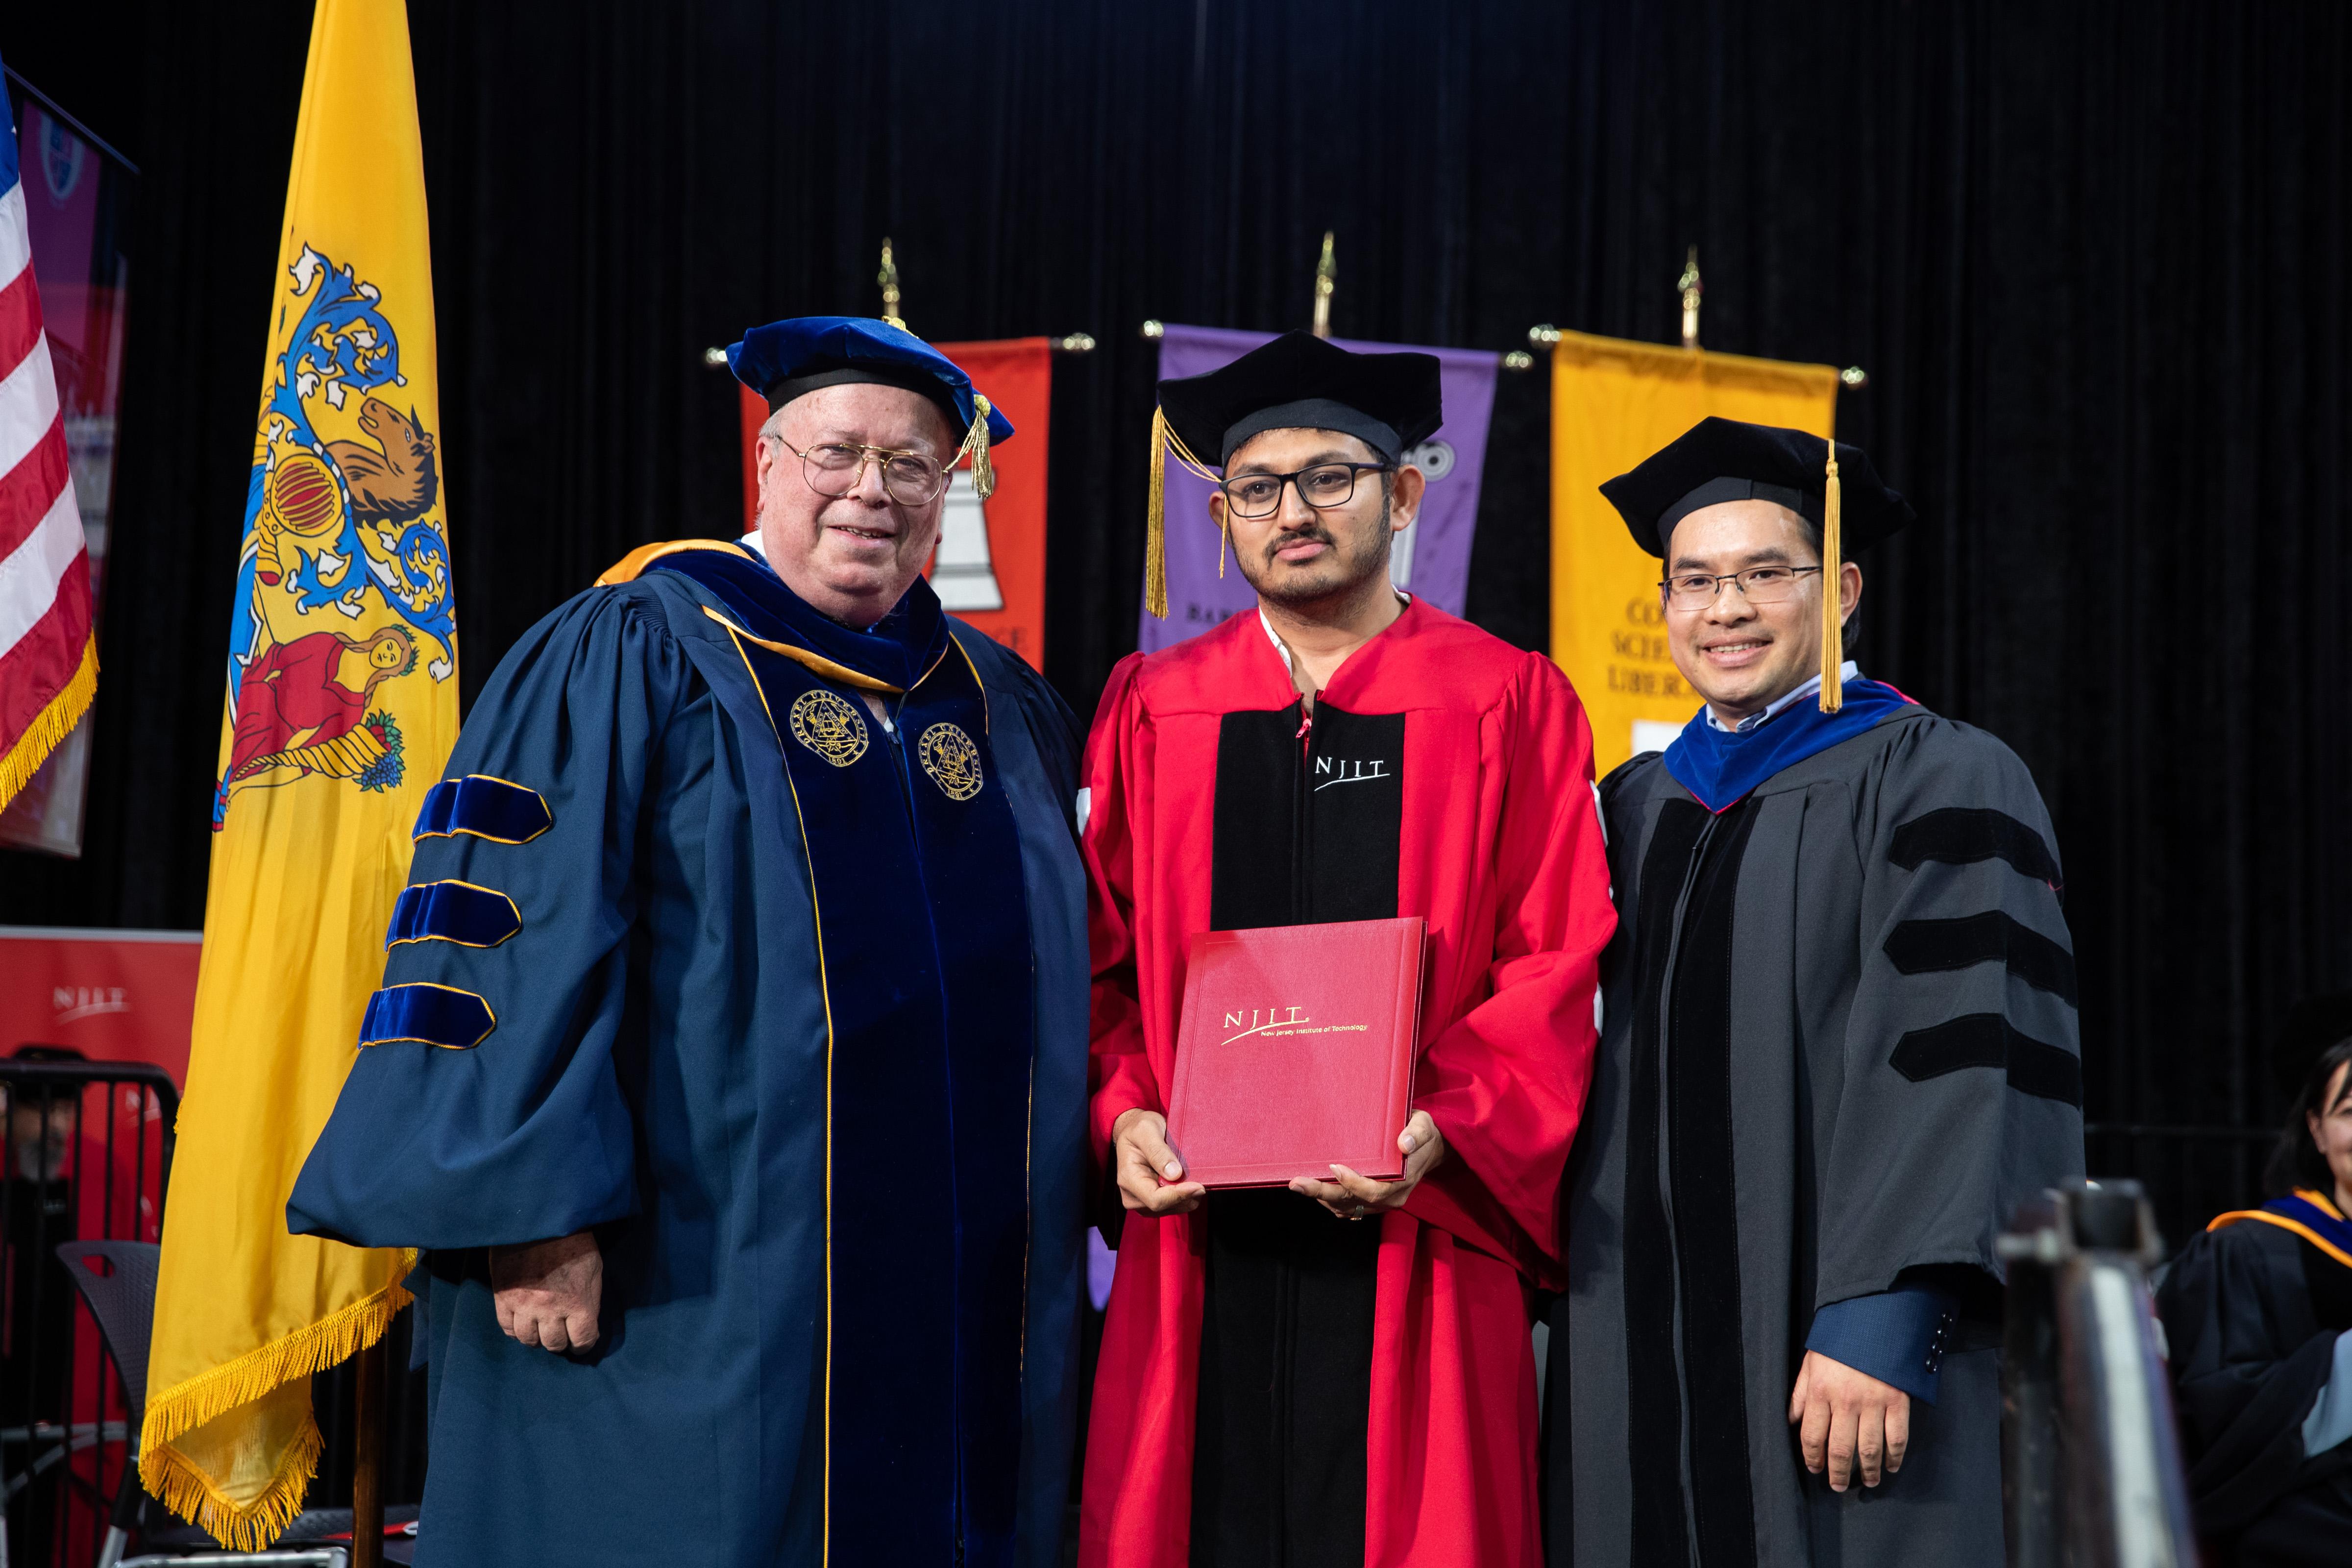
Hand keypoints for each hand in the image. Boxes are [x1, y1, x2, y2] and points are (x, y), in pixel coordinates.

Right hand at [491, 1230, 603, 1352]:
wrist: (539, 1220)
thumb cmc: (573, 1241)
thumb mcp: (594, 1268)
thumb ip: (590, 1299)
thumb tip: (586, 1320)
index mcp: (578, 1303)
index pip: (582, 1340)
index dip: (584, 1344)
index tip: (582, 1342)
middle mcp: (551, 1310)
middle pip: (554, 1344)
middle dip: (561, 1342)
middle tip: (561, 1334)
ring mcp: (525, 1306)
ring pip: (529, 1340)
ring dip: (537, 1338)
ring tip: (541, 1329)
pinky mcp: (504, 1298)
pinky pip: (507, 1328)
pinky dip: (516, 1330)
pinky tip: (523, 1323)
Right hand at [1111, 1109, 1206, 1215]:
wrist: (1135, 1133)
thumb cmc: (1139, 1129)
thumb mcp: (1146, 1130)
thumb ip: (1158, 1151)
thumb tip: (1174, 1174)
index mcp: (1128, 1178)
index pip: (1156, 1199)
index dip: (1179, 1195)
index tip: (1198, 1186)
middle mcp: (1131, 1195)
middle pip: (1165, 1207)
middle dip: (1186, 1196)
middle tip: (1201, 1179)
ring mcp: (1141, 1201)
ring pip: (1172, 1209)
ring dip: (1187, 1196)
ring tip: (1192, 1176)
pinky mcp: (1152, 1203)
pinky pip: (1174, 1206)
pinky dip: (1185, 1197)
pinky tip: (1187, 1182)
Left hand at [1289, 1110, 1446, 1221]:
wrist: (1430, 1147)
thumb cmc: (1423, 1134)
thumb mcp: (1424, 1126)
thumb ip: (1416, 1133)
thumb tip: (1405, 1142)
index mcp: (1402, 1184)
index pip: (1374, 1191)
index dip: (1353, 1183)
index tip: (1334, 1167)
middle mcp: (1390, 1198)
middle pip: (1352, 1202)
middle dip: (1323, 1192)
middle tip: (1297, 1183)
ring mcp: (1380, 1203)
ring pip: (1346, 1207)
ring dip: (1321, 1197)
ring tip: (1298, 1184)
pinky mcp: (1371, 1201)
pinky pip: (1347, 1208)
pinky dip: (1329, 1201)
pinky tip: (1315, 1189)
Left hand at [1789, 1350, 1909, 1490]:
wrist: (1875, 1317)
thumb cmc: (1840, 1340)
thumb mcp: (1811, 1361)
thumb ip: (1800, 1393)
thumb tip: (1790, 1419)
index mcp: (1820, 1390)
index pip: (1812, 1435)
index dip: (1812, 1456)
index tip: (1814, 1468)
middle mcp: (1845, 1401)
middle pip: (1839, 1448)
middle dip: (1837, 1472)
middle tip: (1837, 1486)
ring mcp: (1873, 1402)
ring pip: (1868, 1449)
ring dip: (1867, 1471)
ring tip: (1866, 1482)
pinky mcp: (1898, 1401)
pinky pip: (1896, 1438)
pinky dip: (1894, 1457)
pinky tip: (1891, 1466)